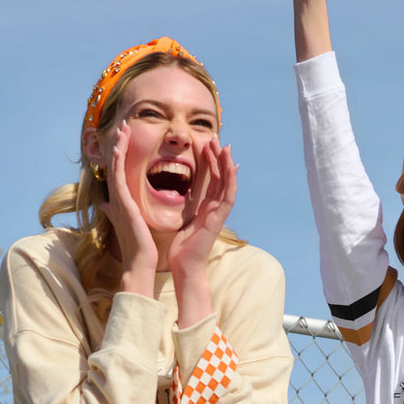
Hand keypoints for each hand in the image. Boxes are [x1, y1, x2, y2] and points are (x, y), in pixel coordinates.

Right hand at [100, 121, 158, 278]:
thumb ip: (115, 212)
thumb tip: (104, 205)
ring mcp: (117, 198)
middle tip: (123, 125)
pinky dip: (118, 160)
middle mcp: (116, 197)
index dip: (122, 153)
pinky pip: (118, 176)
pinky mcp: (122, 201)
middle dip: (119, 143)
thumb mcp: (127, 223)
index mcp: (120, 200)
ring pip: (116, 166)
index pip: (120, 171)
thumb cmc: (137, 245)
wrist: (139, 260)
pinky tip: (120, 147)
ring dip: (119, 145)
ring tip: (123, 128)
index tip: (126, 137)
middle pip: (116, 164)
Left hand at [168, 137, 236, 276]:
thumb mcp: (178, 221)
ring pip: (227, 183)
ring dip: (227, 163)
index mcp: (205, 208)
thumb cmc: (180, 249)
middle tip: (215, 138)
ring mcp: (219, 213)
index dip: (210, 162)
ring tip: (224, 145)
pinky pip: (229, 195)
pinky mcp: (219, 218)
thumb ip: (180, 207)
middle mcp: (214, 208)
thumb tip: (172, 196)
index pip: (211, 180)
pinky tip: (232, 165)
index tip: (205, 145)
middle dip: (218, 157)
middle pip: (220, 177)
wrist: (184, 266)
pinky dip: (232, 179)